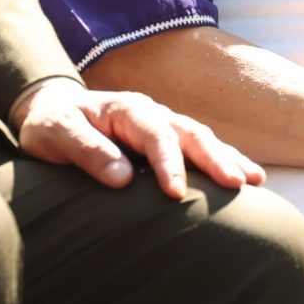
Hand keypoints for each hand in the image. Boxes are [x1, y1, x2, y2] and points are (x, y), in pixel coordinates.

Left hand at [11, 77, 263, 197]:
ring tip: (253, 181)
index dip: (168, 163)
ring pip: (202, 138)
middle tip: (236, 185)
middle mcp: (152, 113)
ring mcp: (163, 125)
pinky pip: (201, 148)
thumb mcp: (54, 133)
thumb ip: (85, 150)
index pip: (154, 134)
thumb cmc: (51, 125)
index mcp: (126, 108)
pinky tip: (247, 178)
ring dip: (227, 158)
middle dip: (214, 158)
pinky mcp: (167, 142)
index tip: (176, 194)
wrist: (51, 110)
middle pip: (190, 133)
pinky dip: (224, 160)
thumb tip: (122, 177)